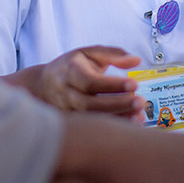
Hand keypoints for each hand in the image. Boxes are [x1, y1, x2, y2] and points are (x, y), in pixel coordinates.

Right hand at [19, 46, 143, 119]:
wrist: (43, 85)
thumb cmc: (72, 66)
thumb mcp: (89, 53)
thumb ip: (113, 54)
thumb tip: (137, 61)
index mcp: (70, 72)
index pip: (90, 81)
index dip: (112, 85)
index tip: (134, 84)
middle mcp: (66, 93)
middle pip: (90, 104)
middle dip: (117, 104)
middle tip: (141, 102)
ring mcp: (67, 111)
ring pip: (90, 119)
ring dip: (116, 119)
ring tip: (139, 116)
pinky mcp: (71, 123)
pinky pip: (91, 129)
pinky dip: (111, 127)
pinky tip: (130, 124)